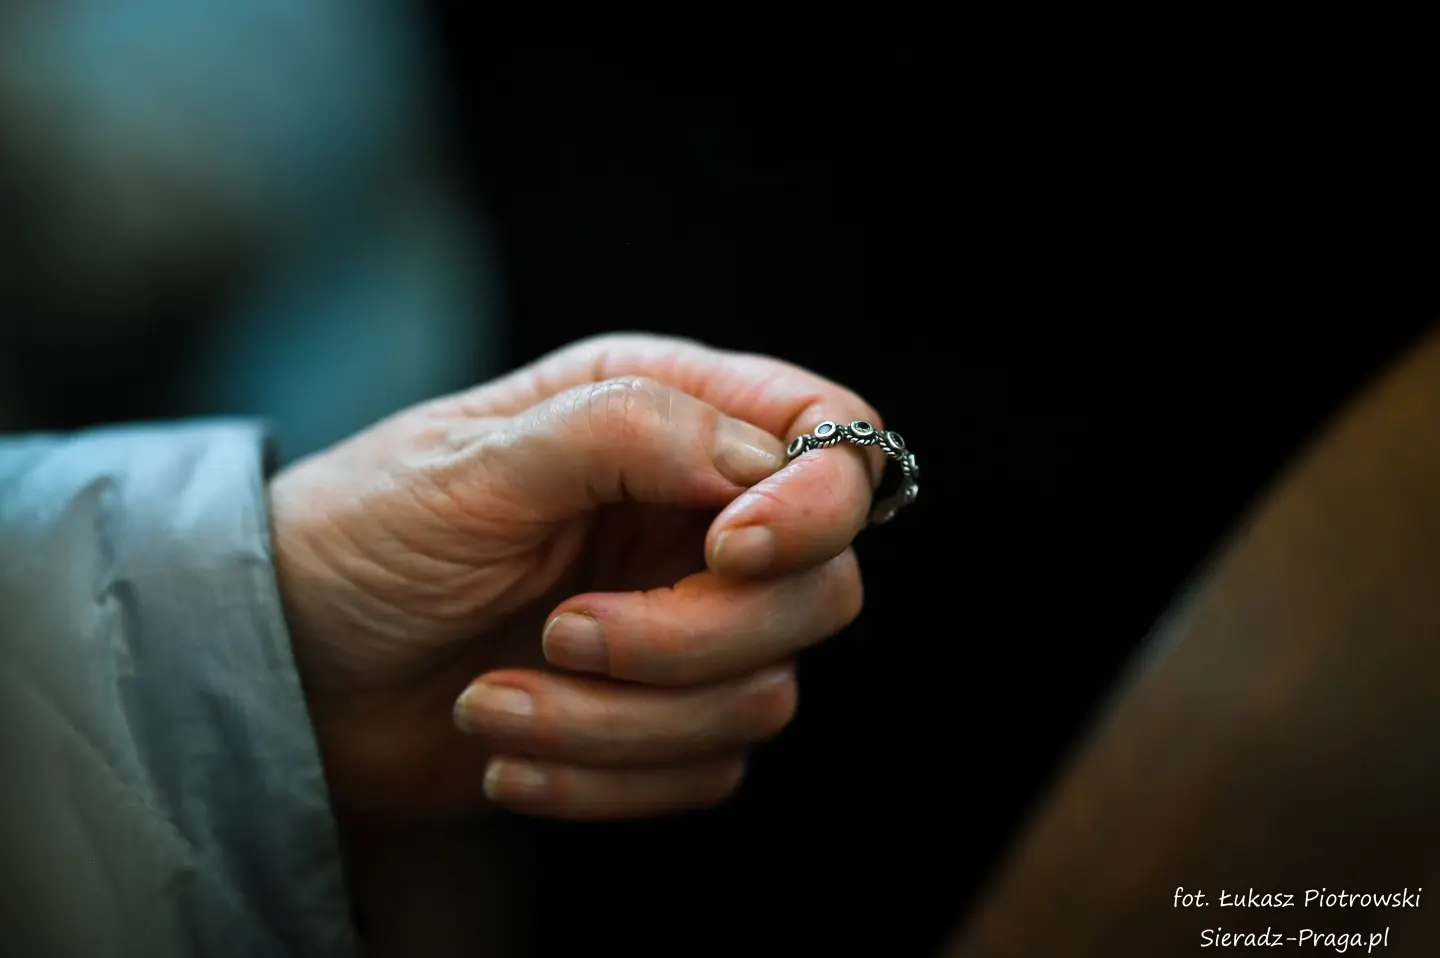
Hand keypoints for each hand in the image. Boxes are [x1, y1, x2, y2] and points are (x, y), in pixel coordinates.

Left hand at [269, 334, 883, 824]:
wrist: (290, 671)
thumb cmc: (364, 536)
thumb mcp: (471, 465)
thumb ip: (620, 432)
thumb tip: (757, 467)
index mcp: (666, 417)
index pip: (832, 440)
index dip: (813, 505)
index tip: (726, 553)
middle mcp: (695, 518)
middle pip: (821, 588)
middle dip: (692, 638)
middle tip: (560, 633)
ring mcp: (686, 624)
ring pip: (764, 695)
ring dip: (619, 720)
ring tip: (493, 701)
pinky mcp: (661, 722)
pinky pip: (706, 771)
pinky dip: (601, 776)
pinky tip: (504, 750)